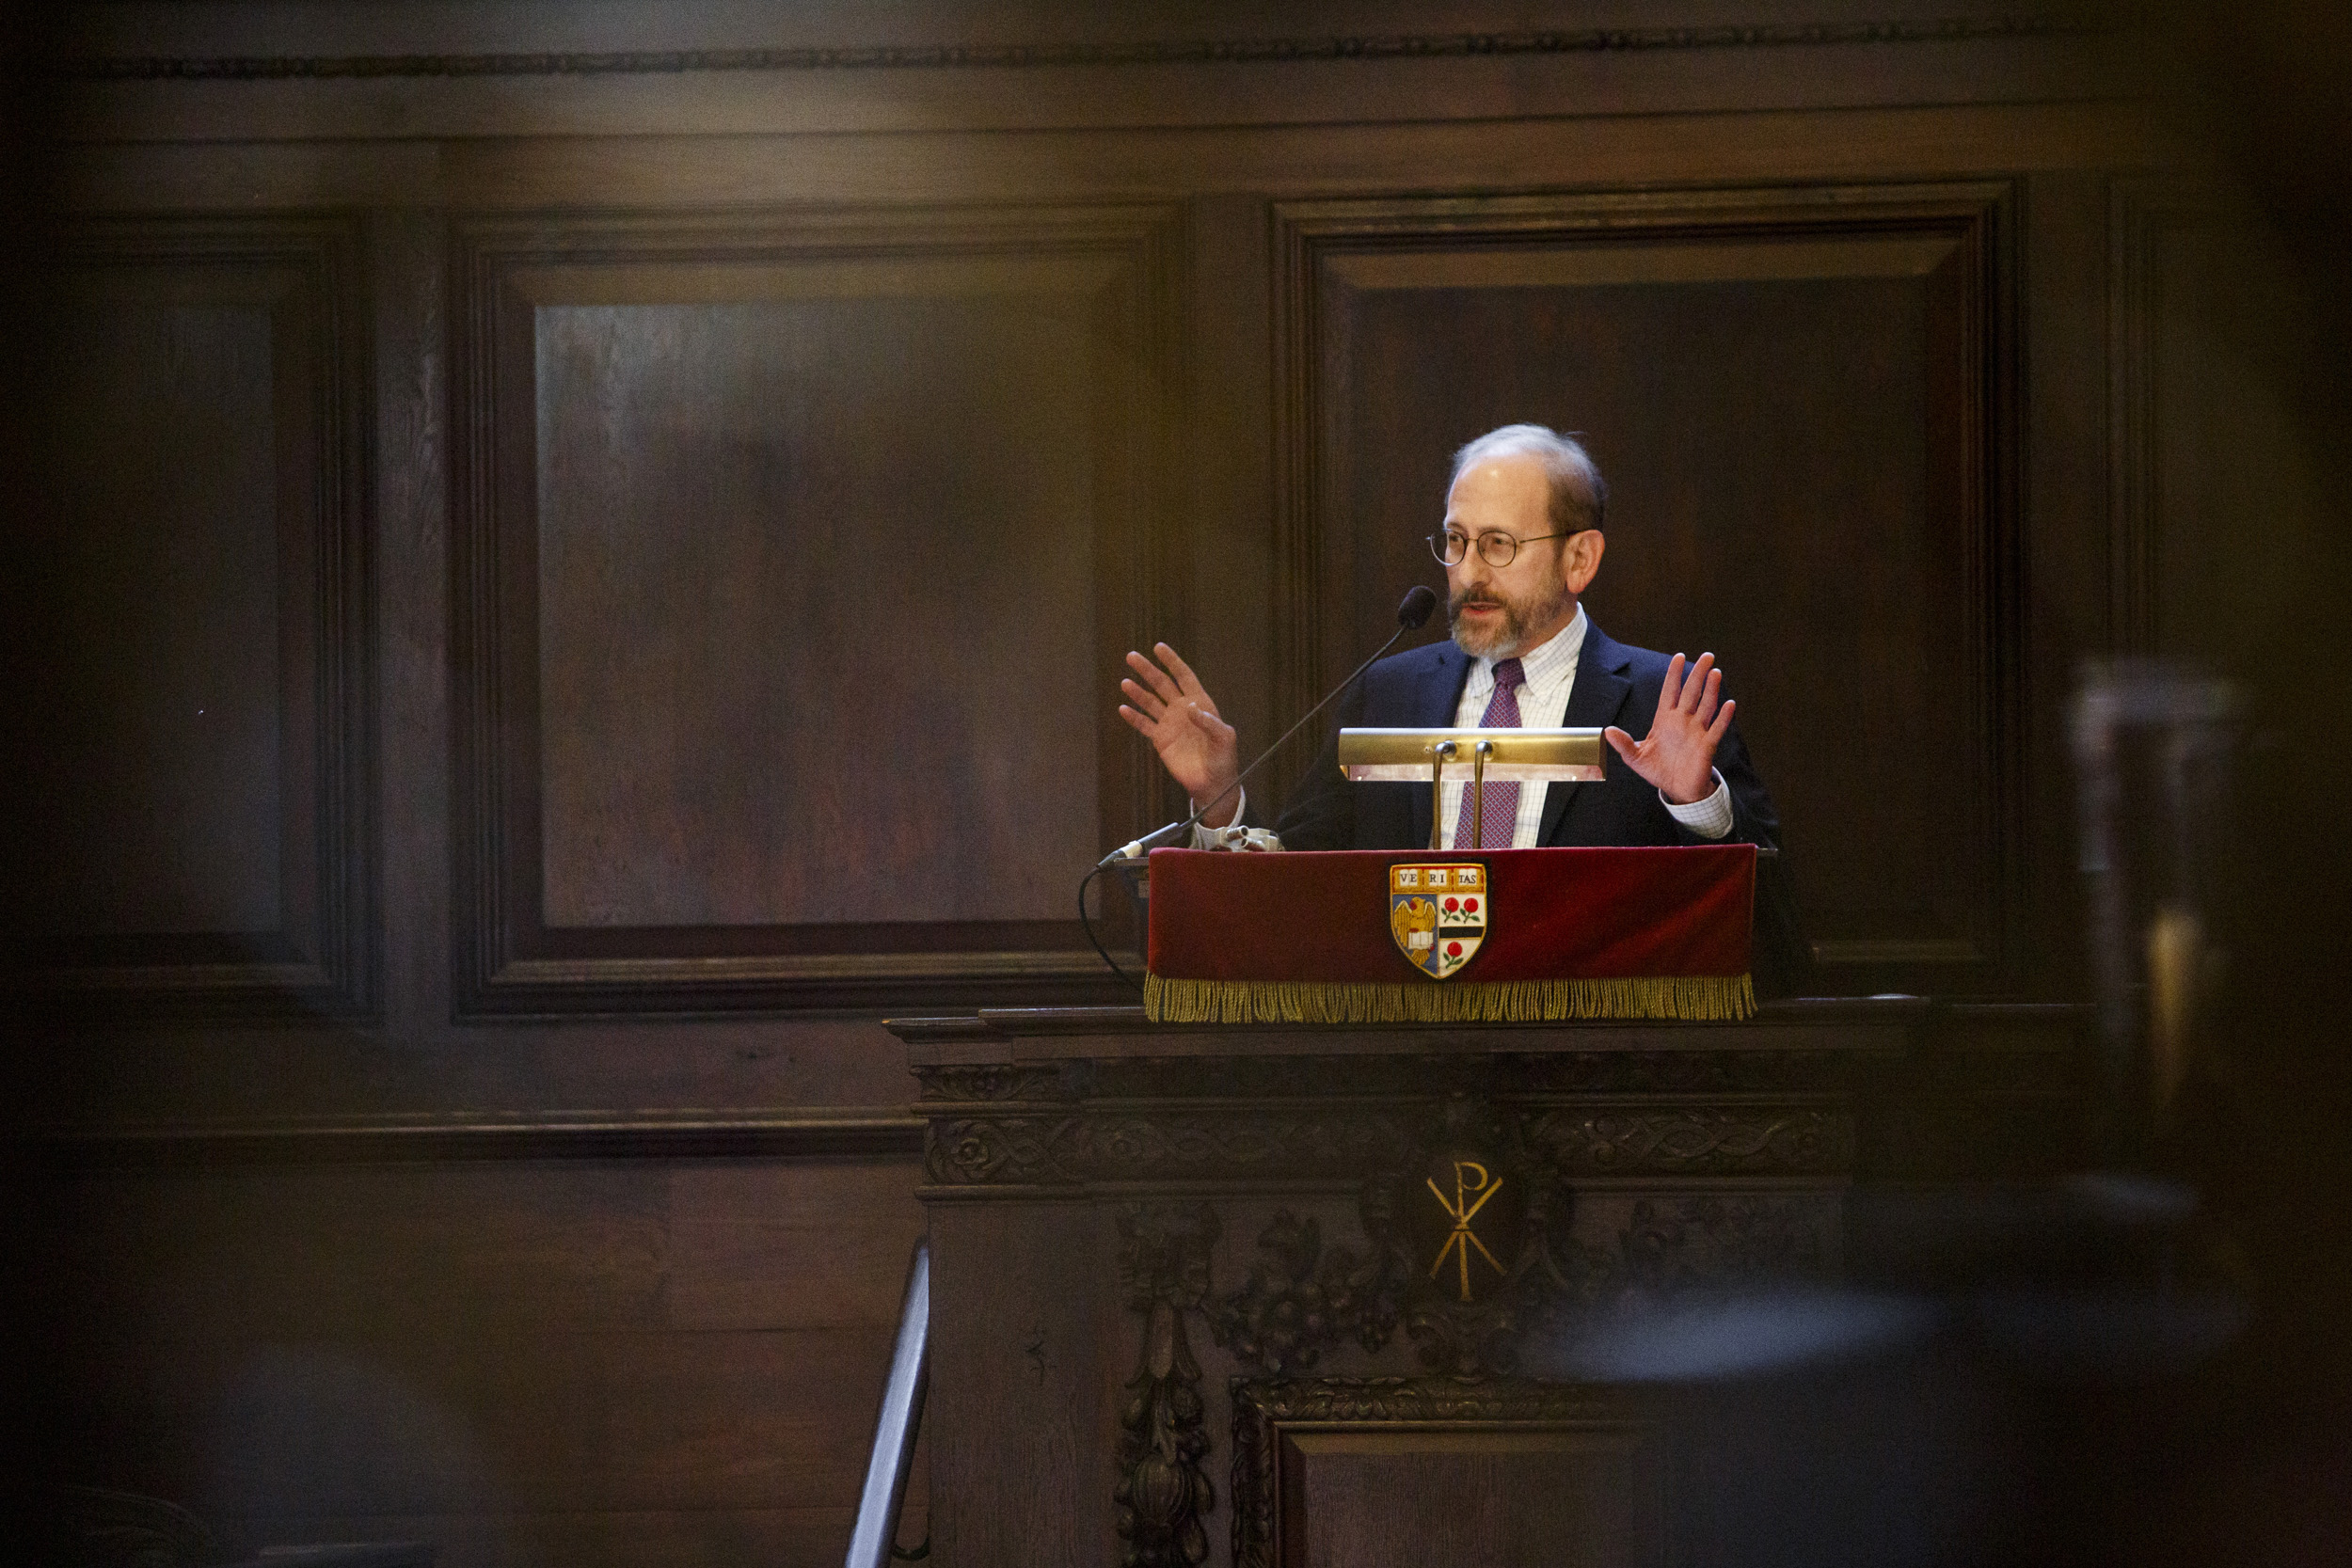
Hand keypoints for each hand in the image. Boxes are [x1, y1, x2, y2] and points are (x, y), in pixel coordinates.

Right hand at [1118, 643, 1242, 827]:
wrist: (1212, 783)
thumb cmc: (1223, 758)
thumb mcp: (1224, 738)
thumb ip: (1209, 722)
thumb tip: (1191, 707)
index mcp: (1200, 703)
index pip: (1184, 676)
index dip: (1172, 661)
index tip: (1158, 648)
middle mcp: (1182, 709)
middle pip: (1162, 684)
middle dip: (1148, 670)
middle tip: (1132, 657)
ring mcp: (1170, 723)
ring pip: (1150, 702)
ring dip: (1137, 692)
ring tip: (1125, 682)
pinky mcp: (1160, 739)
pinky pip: (1144, 725)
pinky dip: (1133, 717)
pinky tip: (1123, 708)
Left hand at [1604, 652, 1732, 805]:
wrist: (1675, 789)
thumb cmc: (1656, 770)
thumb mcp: (1635, 757)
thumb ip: (1623, 744)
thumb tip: (1608, 731)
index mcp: (1664, 720)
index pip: (1670, 691)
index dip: (1674, 675)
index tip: (1679, 657)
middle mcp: (1682, 721)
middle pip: (1691, 692)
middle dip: (1698, 674)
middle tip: (1707, 656)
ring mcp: (1696, 731)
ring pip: (1706, 705)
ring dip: (1711, 690)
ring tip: (1715, 673)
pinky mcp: (1707, 745)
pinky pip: (1717, 728)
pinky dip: (1723, 717)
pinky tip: (1729, 704)